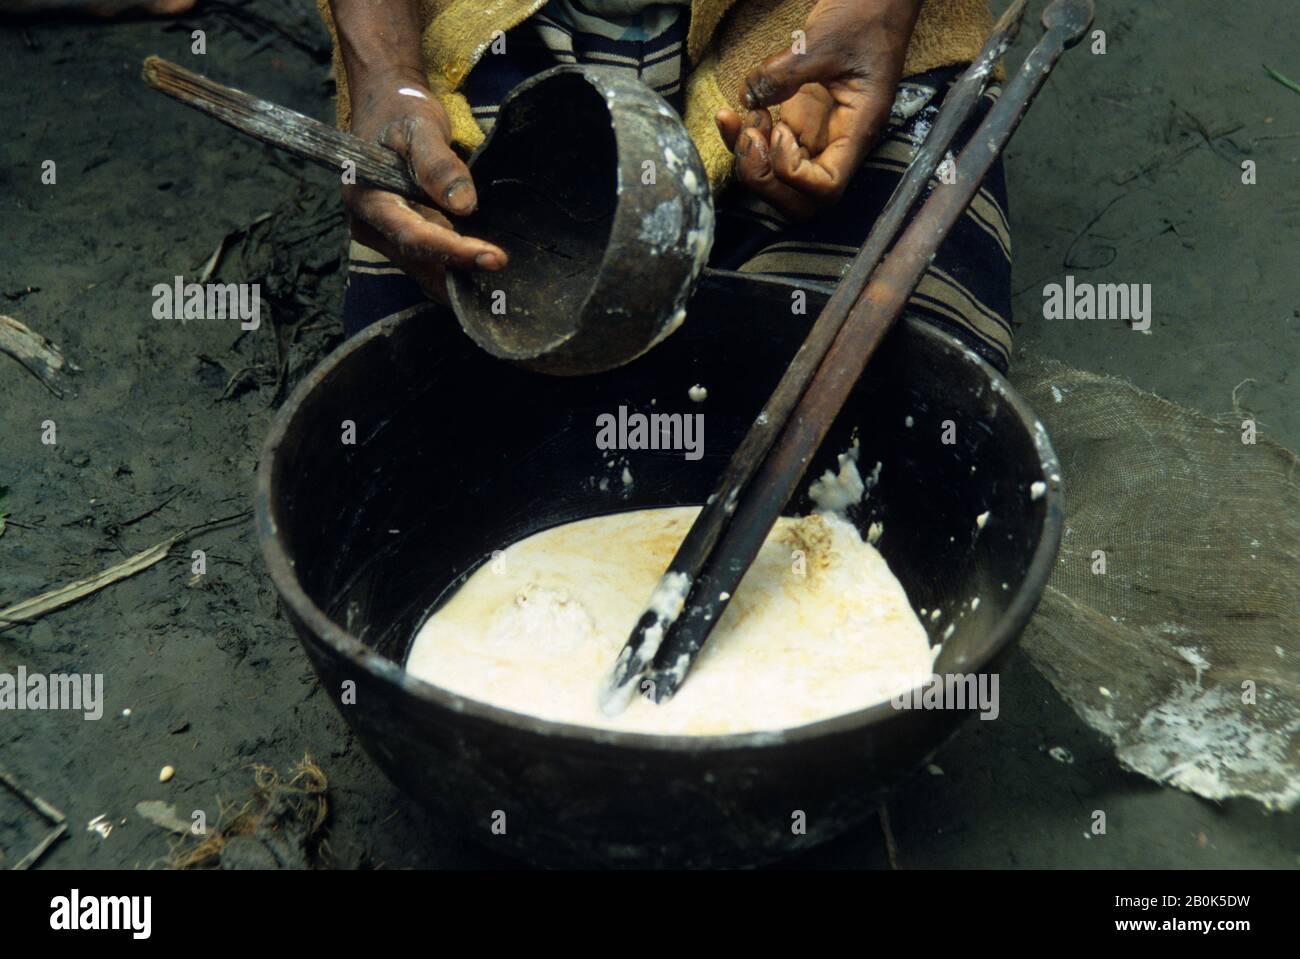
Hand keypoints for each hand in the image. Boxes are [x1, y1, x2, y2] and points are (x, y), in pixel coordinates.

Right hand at [343, 70, 506, 301]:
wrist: (386, 109)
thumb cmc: (401, 112)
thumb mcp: (421, 127)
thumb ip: (438, 164)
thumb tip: (463, 207)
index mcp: (367, 197)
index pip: (412, 236)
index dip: (453, 251)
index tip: (493, 257)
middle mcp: (369, 224)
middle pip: (418, 259)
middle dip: (461, 269)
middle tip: (503, 266)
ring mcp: (382, 235)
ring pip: (423, 269)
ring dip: (458, 276)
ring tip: (497, 277)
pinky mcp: (397, 238)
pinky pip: (426, 263)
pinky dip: (452, 270)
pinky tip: (481, 267)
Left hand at [715, 0, 921, 219]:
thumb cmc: (866, 13)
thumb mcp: (823, 40)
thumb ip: (785, 73)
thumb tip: (750, 98)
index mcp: (857, 130)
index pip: (826, 187)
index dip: (794, 175)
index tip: (781, 132)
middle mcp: (837, 142)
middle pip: (801, 200)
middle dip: (766, 181)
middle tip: (750, 137)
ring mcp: (817, 134)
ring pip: (781, 181)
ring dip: (752, 163)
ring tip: (742, 121)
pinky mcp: (800, 121)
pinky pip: (769, 149)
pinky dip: (745, 141)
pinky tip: (732, 113)